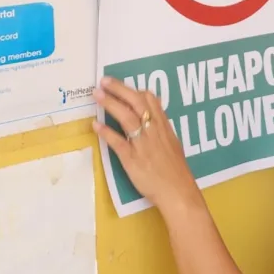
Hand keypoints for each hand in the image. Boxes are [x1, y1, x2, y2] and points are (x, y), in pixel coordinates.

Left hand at [94, 76, 202, 216]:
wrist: (178, 192)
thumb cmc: (176, 172)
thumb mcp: (173, 144)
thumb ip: (163, 129)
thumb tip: (155, 116)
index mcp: (163, 127)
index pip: (150, 100)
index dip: (135, 90)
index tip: (122, 85)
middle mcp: (153, 131)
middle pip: (136, 103)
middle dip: (119, 89)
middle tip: (104, 81)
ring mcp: (142, 144)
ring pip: (126, 117)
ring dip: (110, 103)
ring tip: (97, 94)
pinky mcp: (132, 159)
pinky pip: (118, 142)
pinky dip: (106, 132)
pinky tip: (96, 124)